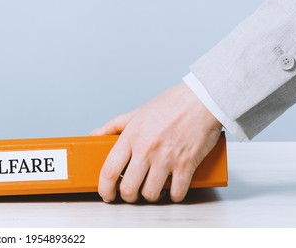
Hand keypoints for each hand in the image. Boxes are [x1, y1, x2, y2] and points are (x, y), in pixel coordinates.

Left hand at [90, 82, 221, 202]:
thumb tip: (93, 136)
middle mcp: (146, 149)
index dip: (104, 188)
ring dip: (150, 196)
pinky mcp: (186, 164)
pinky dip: (173, 195)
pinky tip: (171, 189)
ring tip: (151, 189)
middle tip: (131, 193)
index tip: (107, 194)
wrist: (201, 99)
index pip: (109, 170)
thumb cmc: (170, 105)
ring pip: (151, 193)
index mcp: (131, 137)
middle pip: (128, 188)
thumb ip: (112, 126)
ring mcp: (167, 158)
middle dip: (127, 196)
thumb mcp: (135, 113)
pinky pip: (176, 192)